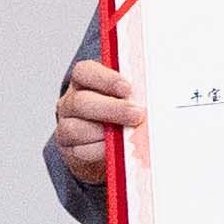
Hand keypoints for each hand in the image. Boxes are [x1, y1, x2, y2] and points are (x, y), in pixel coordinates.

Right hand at [49, 57, 137, 187]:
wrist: (111, 147)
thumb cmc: (122, 114)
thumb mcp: (129, 97)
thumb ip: (136, 93)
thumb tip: (157, 96)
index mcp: (84, 82)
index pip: (85, 72)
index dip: (105, 79)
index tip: (127, 88)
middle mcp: (71, 102)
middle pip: (81, 102)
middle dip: (112, 109)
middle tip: (137, 114)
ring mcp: (66, 126)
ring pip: (76, 129)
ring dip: (105, 133)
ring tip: (129, 134)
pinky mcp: (70, 150)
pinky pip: (81, 151)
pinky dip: (101, 150)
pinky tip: (118, 150)